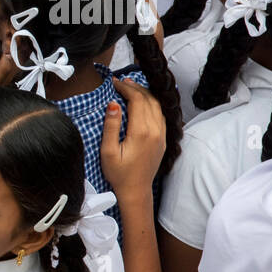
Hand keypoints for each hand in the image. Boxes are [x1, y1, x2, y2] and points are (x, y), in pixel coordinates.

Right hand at [100, 77, 165, 200]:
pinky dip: (151, 103)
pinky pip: (160, 115)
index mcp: (141, 132)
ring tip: (131, 87)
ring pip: (157, 106)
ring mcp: (162, 135)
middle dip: (135, 87)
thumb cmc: (118, 173)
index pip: (137, 100)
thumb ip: (111, 126)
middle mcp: (155, 131)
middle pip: (148, 100)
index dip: (126, 88)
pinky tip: (142, 102)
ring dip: (144, 94)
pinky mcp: (163, 139)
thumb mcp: (108, 151)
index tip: (114, 83)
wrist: (136, 190)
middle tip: (121, 82)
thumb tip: (113, 104)